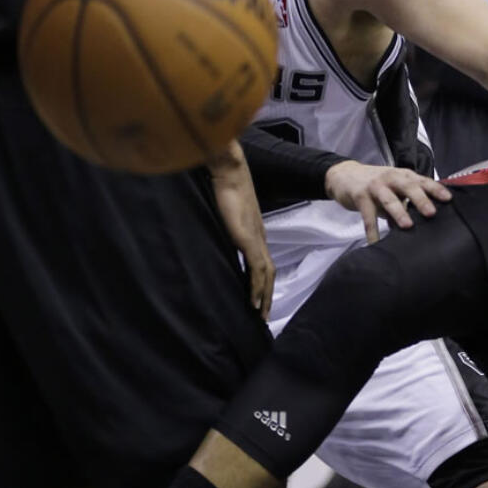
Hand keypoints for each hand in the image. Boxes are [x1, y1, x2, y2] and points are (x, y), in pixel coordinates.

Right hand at [211, 152, 275, 319]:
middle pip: (269, 272)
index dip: (263, 281)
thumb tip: (218, 233)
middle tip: (263, 317)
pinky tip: (253, 302)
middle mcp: (259, 236)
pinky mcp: (248, 238)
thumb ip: (225, 224)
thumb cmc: (222, 186)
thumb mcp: (224, 211)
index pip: (263, 262)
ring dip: (264, 296)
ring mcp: (255, 237)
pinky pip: (256, 268)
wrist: (229, 170)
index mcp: (254, 231)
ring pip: (266, 274)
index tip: (260, 298)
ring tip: (260, 316)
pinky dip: (256, 287)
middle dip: (267, 295)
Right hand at [325, 160, 452, 243]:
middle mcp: (391, 178)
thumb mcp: (395, 187)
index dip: (436, 189)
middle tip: (431, 213)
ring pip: (389, 199)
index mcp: (403, 176)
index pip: (422, 181)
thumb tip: (428, 221)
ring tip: (407, 226)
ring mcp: (375, 186)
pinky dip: (372, 230)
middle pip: (408, 187)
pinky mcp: (360, 196)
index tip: (448, 199)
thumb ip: (409, 200)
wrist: (344, 175)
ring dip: (398, 212)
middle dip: (420, 199)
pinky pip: (367, 216)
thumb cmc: (377, 184)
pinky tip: (375, 243)